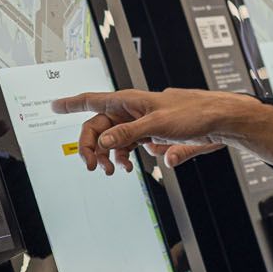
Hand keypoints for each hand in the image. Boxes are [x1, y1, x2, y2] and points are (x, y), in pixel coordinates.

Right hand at [51, 88, 238, 172]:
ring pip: (112, 141)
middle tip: (92, 166)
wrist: (218, 122)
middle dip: (91, 147)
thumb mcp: (158, 124)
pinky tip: (130, 167)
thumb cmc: (194, 113)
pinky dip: (124, 158)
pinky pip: (128, 148)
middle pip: (99, 128)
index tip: (54, 105)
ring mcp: (140, 124)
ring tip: (113, 171)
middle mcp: (131, 111)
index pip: (93, 100)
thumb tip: (103, 142)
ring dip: (108, 157)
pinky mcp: (150, 135)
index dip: (72, 103)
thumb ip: (128, 133)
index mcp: (129, 101)